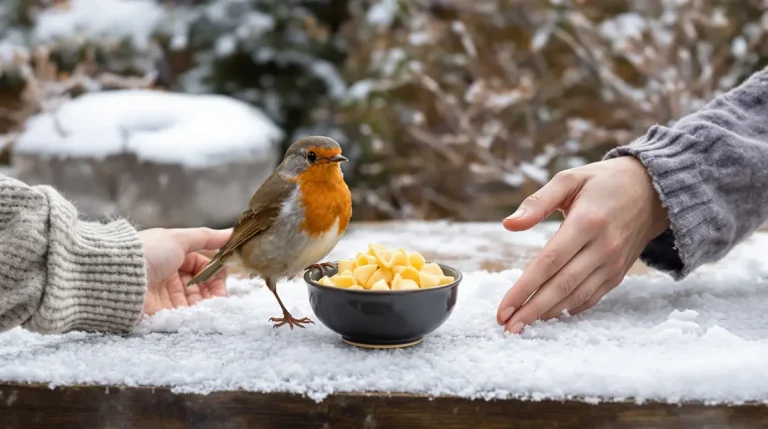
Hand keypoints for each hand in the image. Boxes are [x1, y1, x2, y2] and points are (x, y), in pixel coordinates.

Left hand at [139, 227, 231, 315]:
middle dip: (214, 288)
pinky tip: (205, 311)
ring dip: (208, 301)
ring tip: (214, 304)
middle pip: (201, 284)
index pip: (202, 265)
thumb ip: (207, 237)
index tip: (225, 273)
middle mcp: (170, 276)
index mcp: (173, 256)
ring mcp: (166, 296)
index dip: (215, 269)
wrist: (118, 277)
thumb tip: (233, 232)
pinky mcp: (162, 314)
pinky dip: (198, 313)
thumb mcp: (179, 239)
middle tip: (220, 294)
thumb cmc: (149, 252)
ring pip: (197, 300)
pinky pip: (186, 314)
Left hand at [497, 156, 669, 333]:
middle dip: (531, 310)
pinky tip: (549, 315)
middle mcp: (602, 247)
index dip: (524, 287)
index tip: (504, 307)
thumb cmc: (603, 182)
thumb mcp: (569, 179)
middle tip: (507, 327)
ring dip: (548, 314)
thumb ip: (537, 202)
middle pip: (561, 286)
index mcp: (586, 222)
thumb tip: (508, 225)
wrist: (653, 190)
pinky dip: (570, 309)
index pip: (549, 262)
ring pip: (577, 296)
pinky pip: (592, 297)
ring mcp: (613, 263)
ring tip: (521, 326)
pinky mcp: (619, 273)